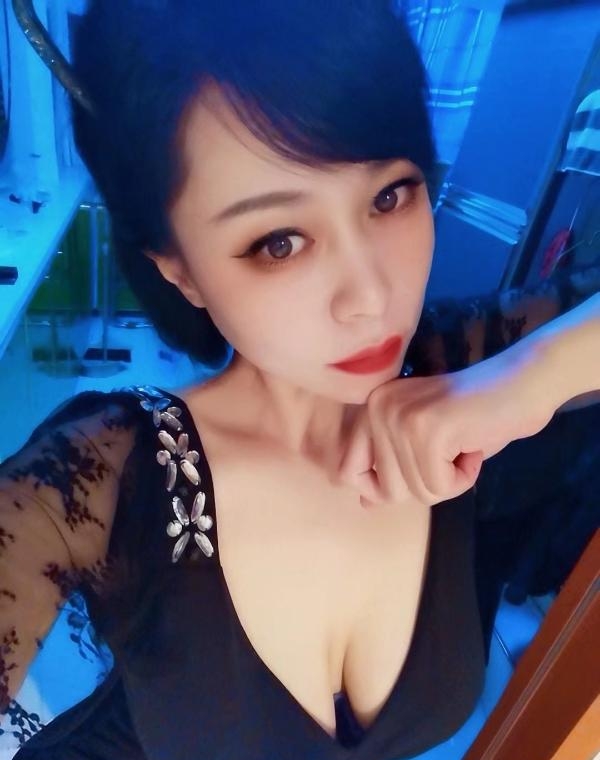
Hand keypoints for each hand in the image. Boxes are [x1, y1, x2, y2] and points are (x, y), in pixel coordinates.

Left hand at [336, 353, 551, 507]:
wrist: (523, 382)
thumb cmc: (477, 417)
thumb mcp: (424, 446)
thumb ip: (392, 468)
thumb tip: (365, 504)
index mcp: (370, 408)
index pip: (348, 472)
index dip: (382, 488)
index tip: (418, 469)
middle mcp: (377, 408)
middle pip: (386, 490)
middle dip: (428, 484)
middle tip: (451, 452)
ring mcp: (400, 417)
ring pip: (417, 492)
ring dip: (450, 480)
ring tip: (464, 444)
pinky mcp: (428, 430)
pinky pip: (440, 486)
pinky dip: (465, 477)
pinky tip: (474, 445)